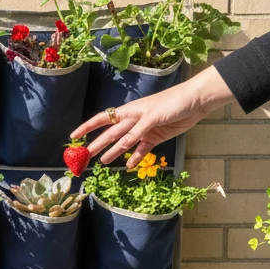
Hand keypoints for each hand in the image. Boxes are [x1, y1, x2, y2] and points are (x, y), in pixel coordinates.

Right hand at [71, 67, 236, 168]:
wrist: (195, 102)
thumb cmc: (172, 103)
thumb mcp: (151, 118)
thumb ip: (135, 133)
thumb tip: (119, 147)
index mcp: (128, 112)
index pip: (102, 120)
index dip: (87, 128)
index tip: (73, 137)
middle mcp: (133, 121)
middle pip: (111, 134)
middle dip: (97, 144)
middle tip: (84, 157)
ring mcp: (143, 130)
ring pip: (124, 144)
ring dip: (114, 152)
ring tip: (102, 162)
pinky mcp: (155, 137)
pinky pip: (141, 150)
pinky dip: (134, 157)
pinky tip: (127, 166)